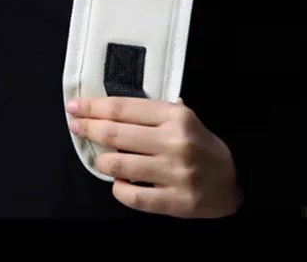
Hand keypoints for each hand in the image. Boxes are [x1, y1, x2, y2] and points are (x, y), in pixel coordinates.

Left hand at [66, 96, 242, 217]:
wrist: (231, 182)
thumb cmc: (201, 146)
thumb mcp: (185, 119)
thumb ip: (153, 112)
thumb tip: (110, 106)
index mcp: (176, 116)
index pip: (123, 108)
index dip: (94, 106)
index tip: (75, 106)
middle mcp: (173, 142)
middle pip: (115, 133)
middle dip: (89, 128)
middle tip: (75, 125)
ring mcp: (173, 173)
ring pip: (118, 164)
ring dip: (102, 161)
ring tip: (101, 159)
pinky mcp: (173, 201)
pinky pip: (132, 196)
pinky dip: (118, 188)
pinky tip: (119, 183)